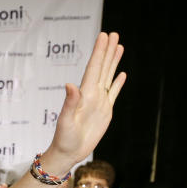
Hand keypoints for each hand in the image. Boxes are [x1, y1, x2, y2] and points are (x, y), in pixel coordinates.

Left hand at [46, 33, 125, 166]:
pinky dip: (118, 82)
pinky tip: (122, 73)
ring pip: (108, 77)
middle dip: (107, 51)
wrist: (69, 153)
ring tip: (119, 46)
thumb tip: (70, 84)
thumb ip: (69, 103)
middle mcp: (92, 95)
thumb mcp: (65, 121)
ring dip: (113, 62)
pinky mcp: (105, 111)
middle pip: (102, 68)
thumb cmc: (64, 139)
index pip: (93, 68)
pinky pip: (113, 93)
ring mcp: (99, 102)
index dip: (99, 52)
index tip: (103, 36)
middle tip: (113, 33)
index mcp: (84, 95)